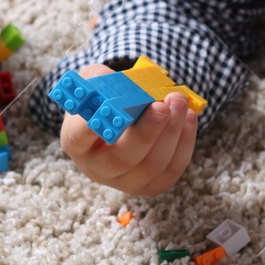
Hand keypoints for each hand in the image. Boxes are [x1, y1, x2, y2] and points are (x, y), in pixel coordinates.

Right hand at [59, 64, 196, 194]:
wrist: (116, 121)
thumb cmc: (103, 99)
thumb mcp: (95, 82)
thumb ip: (102, 79)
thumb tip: (124, 85)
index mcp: (76, 142)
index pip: (79, 139)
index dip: (91, 128)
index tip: (110, 109)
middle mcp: (97, 168)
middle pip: (121, 160)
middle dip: (146, 133)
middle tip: (161, 106)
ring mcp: (124, 182)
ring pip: (151, 166)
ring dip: (171, 133)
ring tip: (179, 102)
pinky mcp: (150, 185)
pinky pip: (171, 170)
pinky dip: (184, 143)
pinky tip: (188, 117)